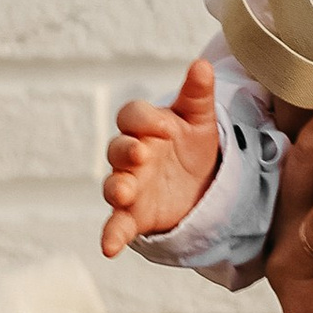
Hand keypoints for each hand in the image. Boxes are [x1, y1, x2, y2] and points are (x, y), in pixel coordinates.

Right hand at [102, 59, 222, 256]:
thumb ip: (198, 94)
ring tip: (125, 193)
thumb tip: (202, 65)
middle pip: (118, 148)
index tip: (166, 127)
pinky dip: (111, 235)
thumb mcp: (200, 119)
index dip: (145, 119)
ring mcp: (130, 185)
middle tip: (141, 154)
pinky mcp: (134, 215)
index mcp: (145, 127)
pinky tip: (108, 248)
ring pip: (114, 185)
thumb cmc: (193, 144)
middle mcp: (132, 155)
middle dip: (126, 151)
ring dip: (116, 188)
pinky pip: (117, 225)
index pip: (132, 115)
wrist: (203, 183)